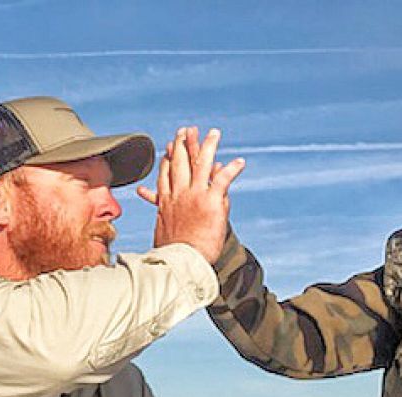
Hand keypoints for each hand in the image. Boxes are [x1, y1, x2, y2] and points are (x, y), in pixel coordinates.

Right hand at [136, 126, 243, 263]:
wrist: (180, 261)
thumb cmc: (172, 252)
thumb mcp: (163, 232)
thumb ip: (164, 215)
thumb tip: (162, 204)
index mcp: (166, 202)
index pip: (166, 175)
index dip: (168, 160)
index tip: (170, 149)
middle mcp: (179, 195)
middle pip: (180, 163)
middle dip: (183, 144)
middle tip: (185, 130)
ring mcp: (194, 196)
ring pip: (200, 164)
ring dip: (207, 146)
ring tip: (214, 134)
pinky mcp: (210, 202)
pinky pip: (222, 180)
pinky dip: (232, 170)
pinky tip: (239, 162)